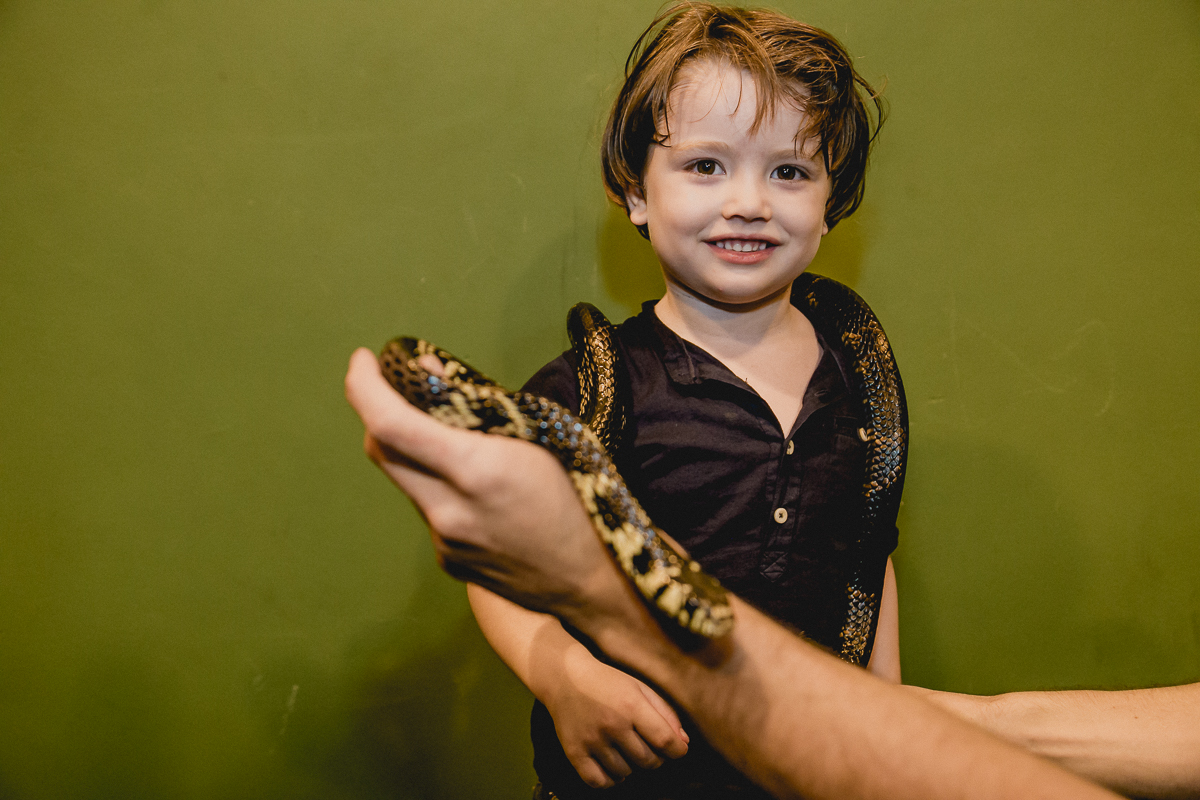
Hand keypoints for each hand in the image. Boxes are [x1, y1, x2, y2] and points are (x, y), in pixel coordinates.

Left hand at [344, 348, 629, 623]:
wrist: (596, 580)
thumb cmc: (581, 495)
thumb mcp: (541, 434)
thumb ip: (478, 406)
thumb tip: (427, 374)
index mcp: (474, 470)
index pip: (389, 424)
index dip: (364, 386)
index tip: (363, 359)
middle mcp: (447, 510)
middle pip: (380, 450)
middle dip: (377, 411)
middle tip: (393, 385)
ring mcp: (444, 542)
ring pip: (406, 481)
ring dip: (413, 450)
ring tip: (448, 434)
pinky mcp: (448, 561)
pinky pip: (428, 510)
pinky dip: (437, 484)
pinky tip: (473, 486)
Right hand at [544, 647, 688, 787]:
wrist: (565, 677)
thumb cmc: (609, 683)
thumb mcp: (640, 688)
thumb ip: (665, 714)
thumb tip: (683, 744)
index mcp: (631, 704)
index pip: (665, 741)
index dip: (678, 750)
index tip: (677, 750)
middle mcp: (612, 724)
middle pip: (648, 761)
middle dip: (656, 758)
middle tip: (647, 745)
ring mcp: (591, 740)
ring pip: (626, 773)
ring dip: (631, 766)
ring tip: (625, 749)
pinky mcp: (574, 752)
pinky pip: (599, 782)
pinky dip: (610, 780)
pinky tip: (613, 766)